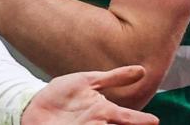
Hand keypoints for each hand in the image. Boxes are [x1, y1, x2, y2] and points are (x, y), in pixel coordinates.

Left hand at [22, 66, 156, 123]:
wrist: (34, 104)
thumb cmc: (62, 95)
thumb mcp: (87, 81)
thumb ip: (113, 77)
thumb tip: (141, 70)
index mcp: (105, 112)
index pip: (129, 118)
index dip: (141, 120)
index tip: (154, 121)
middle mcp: (97, 124)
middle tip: (146, 123)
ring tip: (106, 124)